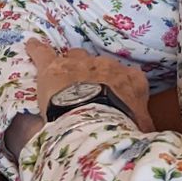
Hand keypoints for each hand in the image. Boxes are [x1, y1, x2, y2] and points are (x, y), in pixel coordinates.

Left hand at [27, 40, 151, 128]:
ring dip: (71, 65)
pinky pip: (43, 52)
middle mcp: (106, 66)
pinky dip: (37, 50)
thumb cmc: (121, 126)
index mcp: (131, 80)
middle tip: (89, 92)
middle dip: (95, 76)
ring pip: (75, 55)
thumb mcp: (142, 128)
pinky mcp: (53, 67)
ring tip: (64, 76)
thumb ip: (144, 125)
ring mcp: (79, 63)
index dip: (121, 87)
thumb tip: (150, 134)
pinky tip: (31, 46)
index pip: (130, 78)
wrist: (94, 120)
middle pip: (100, 66)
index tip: (117, 97)